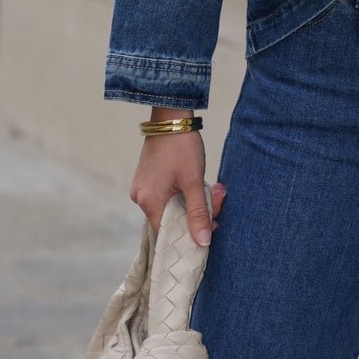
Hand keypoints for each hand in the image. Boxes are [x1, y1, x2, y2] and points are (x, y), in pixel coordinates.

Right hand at [130, 113, 225, 243]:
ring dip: (193, 201)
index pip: (170, 233)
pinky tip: (197, 182)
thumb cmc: (181, 146)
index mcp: (149, 202)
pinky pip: (167, 196)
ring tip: (212, 187)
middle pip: (172, 219)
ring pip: (172, 207)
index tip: (214, 223)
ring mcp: (142, 188)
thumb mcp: (194, 181)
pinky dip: (184, 193)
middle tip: (218, 196)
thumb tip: (203, 241)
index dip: (192, 232)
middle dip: (198, 212)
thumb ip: (198, 213)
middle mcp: (140, 198)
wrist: (171, 117)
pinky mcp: (147, 180)